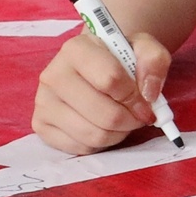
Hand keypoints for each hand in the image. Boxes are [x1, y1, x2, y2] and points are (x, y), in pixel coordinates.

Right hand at [34, 23, 168, 154]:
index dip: (135, 96)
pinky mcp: (41, 125)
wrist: (97, 68)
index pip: (110, 80)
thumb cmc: (120, 59)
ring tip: (123, 120)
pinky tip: (103, 127)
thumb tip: (149, 93)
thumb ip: (154, 61)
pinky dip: (100, 144)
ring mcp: (43, 102)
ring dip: (118, 133)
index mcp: (76, 49)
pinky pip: (80, 148)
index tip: (146, 100)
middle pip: (104, 114)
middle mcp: (53, 74)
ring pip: (93, 134)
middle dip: (130, 120)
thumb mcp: (144, 48)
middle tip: (138, 115)